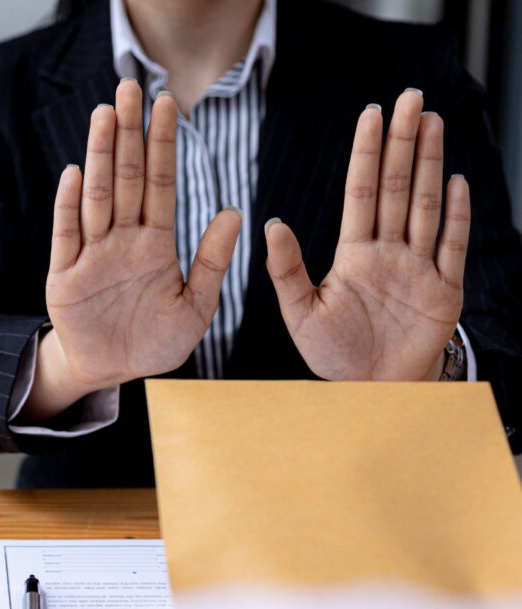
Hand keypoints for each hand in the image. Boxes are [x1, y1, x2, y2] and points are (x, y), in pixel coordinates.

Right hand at [20, 79, 241, 421]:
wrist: (112, 372)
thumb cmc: (154, 341)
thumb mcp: (195, 307)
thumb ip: (212, 261)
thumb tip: (234, 213)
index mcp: (155, 244)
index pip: (161, 184)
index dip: (164, 144)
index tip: (168, 104)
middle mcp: (122, 240)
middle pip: (127, 177)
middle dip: (129, 132)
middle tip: (130, 87)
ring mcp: (92, 255)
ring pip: (97, 196)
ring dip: (101, 154)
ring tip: (105, 114)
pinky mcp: (65, 277)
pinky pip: (67, 236)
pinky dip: (70, 206)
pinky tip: (76, 173)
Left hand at [264, 90, 469, 380]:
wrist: (371, 392)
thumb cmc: (333, 355)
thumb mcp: (301, 312)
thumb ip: (287, 269)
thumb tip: (270, 223)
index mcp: (353, 254)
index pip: (361, 191)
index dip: (366, 152)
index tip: (370, 113)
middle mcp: (388, 252)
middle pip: (397, 186)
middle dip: (402, 141)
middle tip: (409, 97)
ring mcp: (418, 268)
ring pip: (426, 205)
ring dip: (430, 163)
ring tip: (431, 122)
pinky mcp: (444, 290)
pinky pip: (452, 246)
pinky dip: (457, 215)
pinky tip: (456, 180)